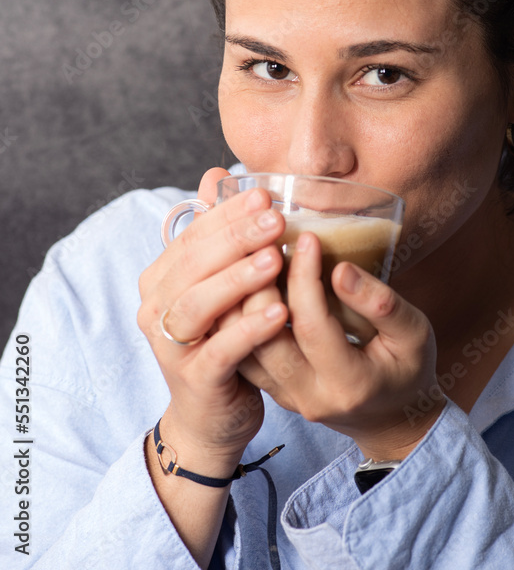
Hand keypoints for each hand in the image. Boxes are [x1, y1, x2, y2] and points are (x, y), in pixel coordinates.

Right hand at [137, 169, 288, 473]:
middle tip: (276, 218)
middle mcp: (157, 308)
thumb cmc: (222, 337)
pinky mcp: (194, 379)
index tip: (265, 193)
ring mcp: (171, 346)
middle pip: (194, 263)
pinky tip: (280, 313)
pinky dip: (249, 329)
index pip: (194, 235)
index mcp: (162, 277)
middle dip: (236, 237)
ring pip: (199, 304)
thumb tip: (214, 173)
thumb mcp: (221, 283)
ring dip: (238, 279)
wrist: (211, 416)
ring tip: (276, 260)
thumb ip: (217, 233)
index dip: (228, 213)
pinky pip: (221, 350)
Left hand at [236, 230, 445, 460]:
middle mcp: (310, 396)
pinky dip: (239, 319)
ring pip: (246, 348)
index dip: (304, 278)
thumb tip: (340, 269)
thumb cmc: (408, 369)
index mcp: (349, 383)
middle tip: (263, 242)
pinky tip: (244, 284)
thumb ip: (381, 304)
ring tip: (250, 257)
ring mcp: (287, 398)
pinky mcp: (274, 391)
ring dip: (242, 302)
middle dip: (260, 286)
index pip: (312, 325)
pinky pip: (246, 354)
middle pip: (267, 339)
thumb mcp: (414, 334)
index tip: (306, 238)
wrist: (393, 417)